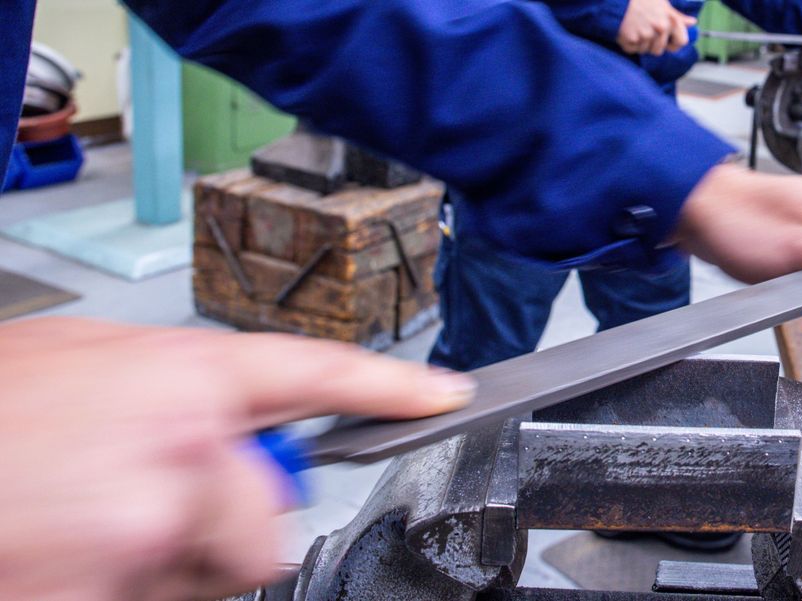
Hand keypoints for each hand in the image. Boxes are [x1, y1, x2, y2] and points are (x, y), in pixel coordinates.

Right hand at [0, 318, 473, 600]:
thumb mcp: (75, 363)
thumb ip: (170, 390)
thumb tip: (232, 428)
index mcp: (175, 374)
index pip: (313, 372)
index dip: (389, 387)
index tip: (445, 395)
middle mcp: (178, 445)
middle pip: (271, 516)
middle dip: (227, 524)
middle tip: (146, 505)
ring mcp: (145, 526)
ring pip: (218, 573)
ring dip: (168, 565)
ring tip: (86, 530)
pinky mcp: (107, 589)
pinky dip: (123, 590)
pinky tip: (66, 558)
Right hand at [617, 0, 695, 55]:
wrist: (619, 0)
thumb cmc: (640, 0)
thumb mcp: (662, 4)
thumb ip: (677, 16)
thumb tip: (692, 23)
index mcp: (670, 20)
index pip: (681, 42)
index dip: (673, 44)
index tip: (667, 42)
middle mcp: (660, 28)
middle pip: (659, 50)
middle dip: (651, 45)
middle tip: (644, 31)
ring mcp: (646, 35)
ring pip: (644, 51)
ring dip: (639, 44)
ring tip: (635, 28)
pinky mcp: (631, 39)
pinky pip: (631, 49)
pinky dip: (628, 43)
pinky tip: (627, 31)